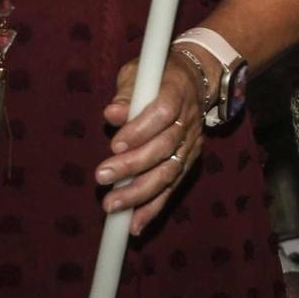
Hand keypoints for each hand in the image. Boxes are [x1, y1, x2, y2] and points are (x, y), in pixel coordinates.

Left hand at [98, 52, 204, 233]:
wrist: (197, 79)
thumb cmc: (159, 76)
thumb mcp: (140, 72)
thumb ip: (126, 94)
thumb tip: (111, 114)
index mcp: (177, 92)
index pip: (163, 113)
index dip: (140, 130)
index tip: (115, 143)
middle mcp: (188, 120)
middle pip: (165, 147)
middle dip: (132, 165)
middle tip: (102, 176)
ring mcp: (191, 144)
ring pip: (169, 172)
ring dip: (140, 193)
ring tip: (112, 206)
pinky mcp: (189, 161)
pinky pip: (172, 188)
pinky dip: (153, 208)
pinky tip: (134, 225)